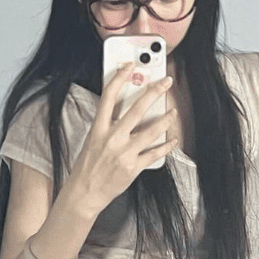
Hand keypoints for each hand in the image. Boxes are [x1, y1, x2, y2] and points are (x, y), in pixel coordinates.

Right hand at [66, 65, 177, 216]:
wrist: (85, 193)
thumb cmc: (87, 166)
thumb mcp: (92, 140)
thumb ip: (108, 125)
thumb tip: (124, 110)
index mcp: (98, 128)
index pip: (109, 96)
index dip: (120, 77)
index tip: (130, 65)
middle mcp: (112, 138)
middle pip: (137, 109)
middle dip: (154, 92)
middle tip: (166, 81)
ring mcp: (124, 153)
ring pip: (151, 130)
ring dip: (166, 119)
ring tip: (173, 113)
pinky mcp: (133, 167)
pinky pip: (155, 154)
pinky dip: (166, 146)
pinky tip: (172, 140)